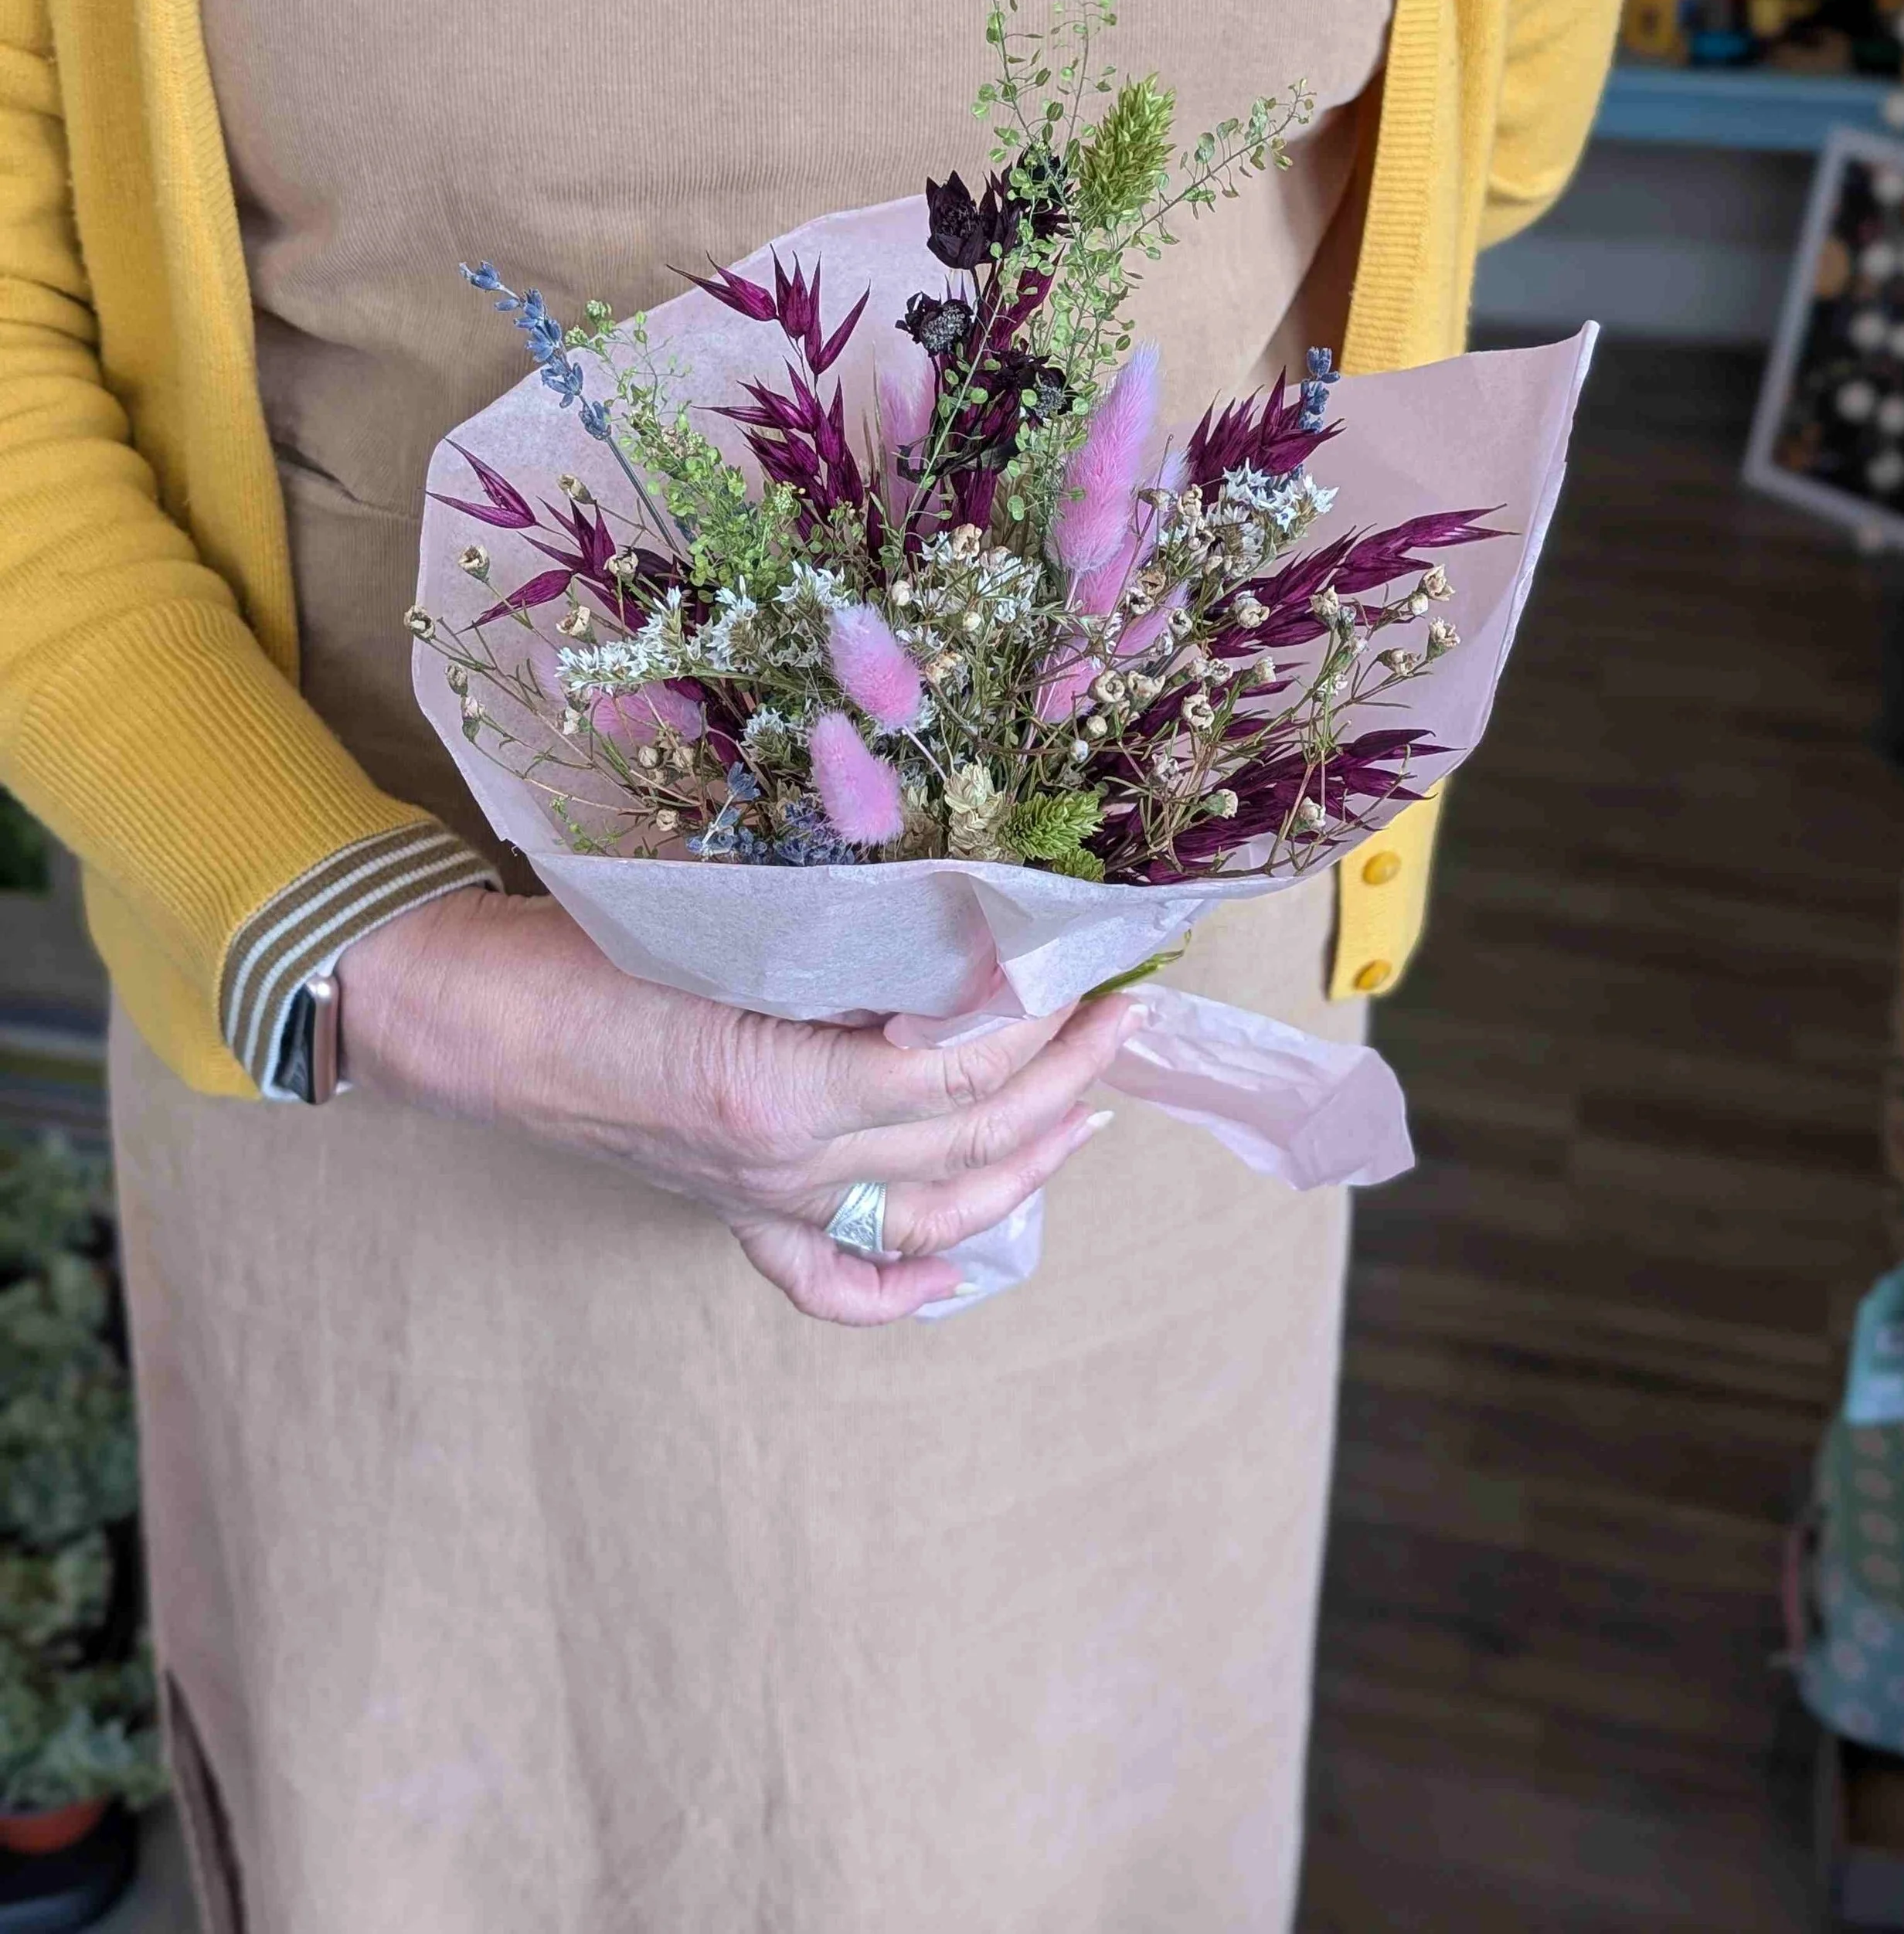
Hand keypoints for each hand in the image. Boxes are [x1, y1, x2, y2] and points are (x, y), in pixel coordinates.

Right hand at [337, 888, 1137, 1325]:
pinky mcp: (732, 1212)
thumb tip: (964, 941)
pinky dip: (907, 1286)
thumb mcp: (724, 923)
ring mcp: (761, 1200)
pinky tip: (964, 1265)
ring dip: (1024, 1169)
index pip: (956, 1062)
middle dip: (1064, 1074)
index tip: (1087, 958)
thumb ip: (844, 947)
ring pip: (928, 1212)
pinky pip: (831, 1280)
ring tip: (1087, 1114)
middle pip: (965, 1136)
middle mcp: (785, 1163)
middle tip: (1123, 1013)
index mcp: (781, 1086)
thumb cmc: (582, 942)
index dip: (1036, 1016)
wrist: (474, 1015)